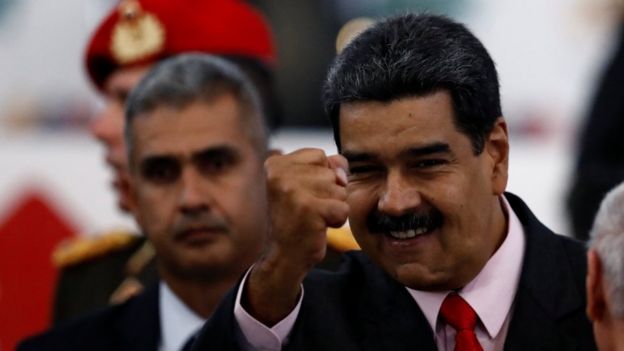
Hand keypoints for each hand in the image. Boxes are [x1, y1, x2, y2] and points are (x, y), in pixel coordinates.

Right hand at [245, 148, 348, 324]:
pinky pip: (342, 208)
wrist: (283, 256)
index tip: (303, 195)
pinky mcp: (308, 209)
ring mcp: (293, 190)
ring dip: (332, 206)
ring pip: (339, 190)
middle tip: (307, 209)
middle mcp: (280, 173)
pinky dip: (336, 221)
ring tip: (312, 217)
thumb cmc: (297, 218)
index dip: (322, 177)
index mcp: (276, 163)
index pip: (321, 156)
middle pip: (331, 173)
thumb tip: (342, 174)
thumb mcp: (306, 184)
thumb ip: (327, 166)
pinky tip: (317, 227)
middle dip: (328, 193)